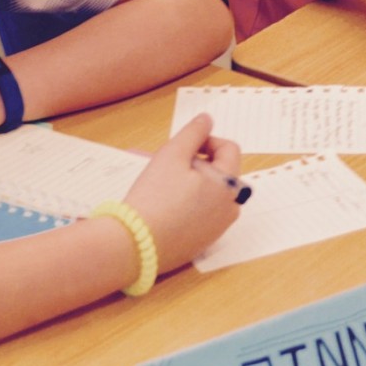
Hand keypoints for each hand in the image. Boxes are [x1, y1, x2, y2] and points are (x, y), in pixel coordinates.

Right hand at [125, 114, 241, 273]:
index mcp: (230, 185)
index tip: (183, 146)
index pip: (229, 149)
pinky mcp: (201, 242)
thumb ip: (194, 132)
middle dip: (193, 162)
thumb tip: (207, 120)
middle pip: (218, 171)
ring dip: (187, 181)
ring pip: (207, 192)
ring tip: (157, 179)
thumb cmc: (155, 197)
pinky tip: (159, 200)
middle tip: (166, 163)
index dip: (206, 140)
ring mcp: (217, 228)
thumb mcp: (173, 154)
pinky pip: (199, 213)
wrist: (135, 245)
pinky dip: (184, 202)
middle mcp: (230, 208)